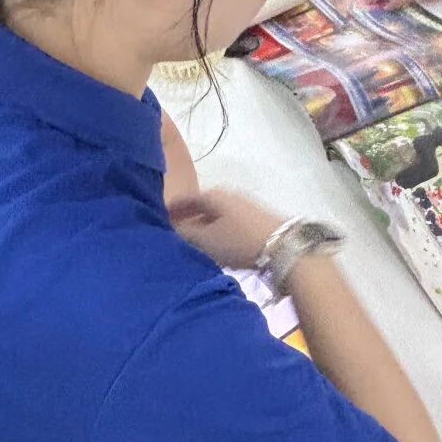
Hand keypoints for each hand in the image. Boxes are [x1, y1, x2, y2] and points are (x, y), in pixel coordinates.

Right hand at [168, 190, 284, 270]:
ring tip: (191, 241)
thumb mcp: (207, 240)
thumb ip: (185, 233)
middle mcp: (228, 195)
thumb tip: (170, 227)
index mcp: (213, 195)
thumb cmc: (239, 241)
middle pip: (201, 206)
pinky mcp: (254, 219)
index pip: (185, 199)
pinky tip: (214, 244)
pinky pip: (226, 222)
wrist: (283, 246)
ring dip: (202, 225)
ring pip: (214, 214)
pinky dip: (216, 230)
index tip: (158, 219)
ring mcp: (243, 206)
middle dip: (186, 218)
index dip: (172, 209)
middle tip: (172, 232)